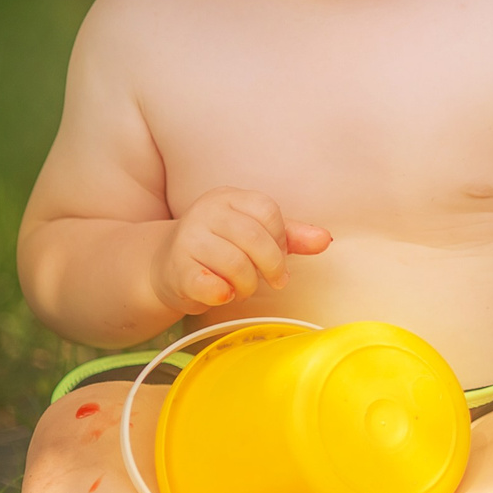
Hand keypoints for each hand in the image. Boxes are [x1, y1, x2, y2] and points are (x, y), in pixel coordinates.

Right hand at [153, 189, 331, 314]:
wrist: (166, 268)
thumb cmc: (219, 249)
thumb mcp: (255, 235)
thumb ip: (291, 235)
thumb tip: (326, 239)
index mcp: (228, 197)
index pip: (268, 211)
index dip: (281, 239)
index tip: (279, 256)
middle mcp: (205, 211)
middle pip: (255, 237)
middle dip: (272, 266)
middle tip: (272, 281)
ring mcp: (187, 239)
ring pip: (236, 264)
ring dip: (248, 285)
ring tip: (242, 288)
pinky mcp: (176, 269)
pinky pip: (209, 284)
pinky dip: (223, 294)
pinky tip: (222, 294)